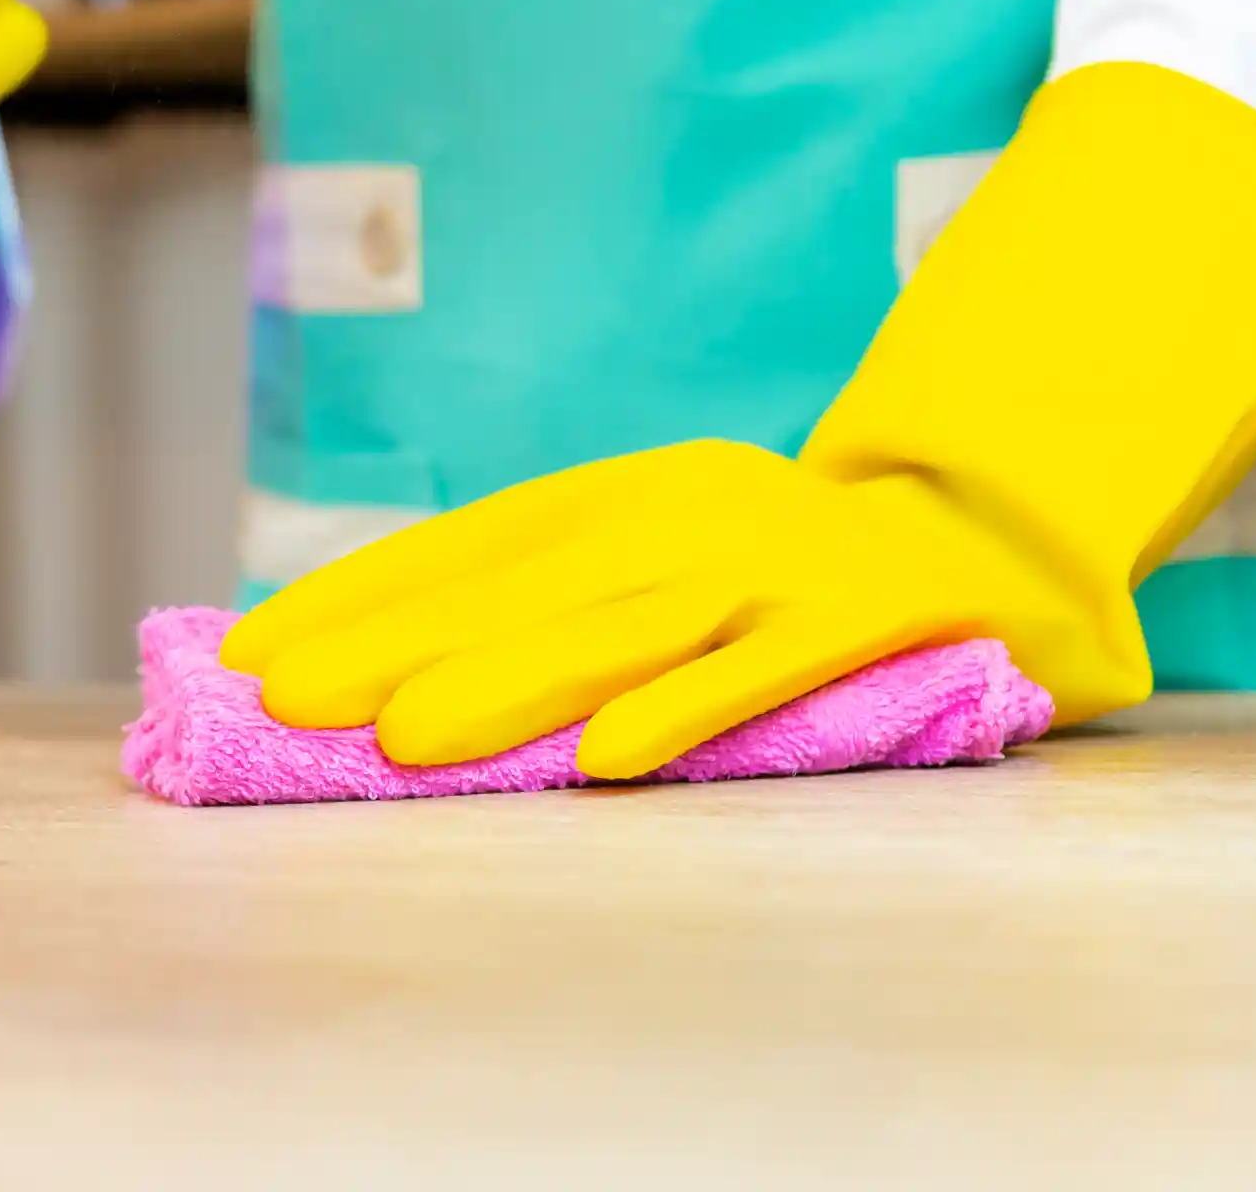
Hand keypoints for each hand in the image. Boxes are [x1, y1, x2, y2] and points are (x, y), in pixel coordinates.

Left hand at [222, 64, 1255, 782]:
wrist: (1003, 511)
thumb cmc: (801, 561)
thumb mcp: (671, 555)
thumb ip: (561, 596)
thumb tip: (389, 655)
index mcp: (632, 494)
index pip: (471, 542)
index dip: (362, 591)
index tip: (252, 645)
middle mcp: (692, 514)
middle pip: (523, 586)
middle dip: (397, 642)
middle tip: (285, 700)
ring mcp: (782, 561)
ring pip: (627, 628)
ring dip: (513, 684)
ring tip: (408, 741)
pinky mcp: (871, 615)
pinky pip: (772, 671)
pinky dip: (692, 710)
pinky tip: (612, 761)